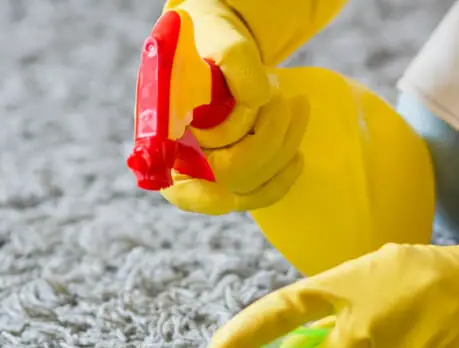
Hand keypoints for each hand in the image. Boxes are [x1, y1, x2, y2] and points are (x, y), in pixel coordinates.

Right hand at [158, 0, 309, 213]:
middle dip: (267, 138)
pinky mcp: (233, 180)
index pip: (173, 179)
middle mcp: (178, 162)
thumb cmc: (212, 42)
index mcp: (160, 131)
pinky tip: (298, 156)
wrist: (218, 51)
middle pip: (228, 175)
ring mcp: (206, 175)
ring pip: (251, 182)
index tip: (223, 197)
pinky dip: (283, 175)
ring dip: (282, 142)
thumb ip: (234, 64)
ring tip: (295, 102)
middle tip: (284, 96)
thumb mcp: (221, 39)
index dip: (199, 195)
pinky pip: (260, 192)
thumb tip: (258, 99)